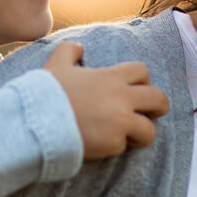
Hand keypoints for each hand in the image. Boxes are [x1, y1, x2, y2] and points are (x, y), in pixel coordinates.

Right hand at [43, 42, 169, 158]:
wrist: (37, 120)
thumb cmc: (45, 93)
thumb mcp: (55, 64)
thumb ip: (69, 50)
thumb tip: (80, 48)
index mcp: (110, 77)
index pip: (142, 71)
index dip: (143, 81)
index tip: (136, 89)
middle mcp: (121, 97)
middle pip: (159, 99)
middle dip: (159, 107)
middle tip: (150, 115)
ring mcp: (119, 121)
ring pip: (150, 130)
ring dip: (142, 134)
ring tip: (130, 138)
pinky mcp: (113, 142)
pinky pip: (124, 147)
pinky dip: (115, 148)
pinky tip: (102, 145)